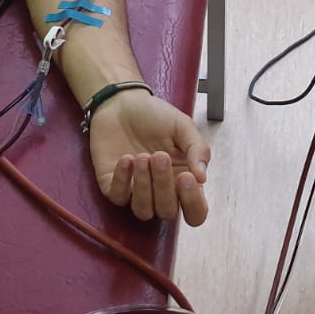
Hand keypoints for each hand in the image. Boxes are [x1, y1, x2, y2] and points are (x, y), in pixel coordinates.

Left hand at [88, 89, 210, 226]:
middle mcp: (161, 191)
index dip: (193, 203)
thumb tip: (202, 178)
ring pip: (143, 211)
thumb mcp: (182, 126)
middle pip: (167, 211)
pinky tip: (126, 159)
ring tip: (142, 156)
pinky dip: (122, 180)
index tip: (187, 178)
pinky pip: (118, 197)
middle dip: (164, 186)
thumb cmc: (154, 115)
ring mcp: (136, 191)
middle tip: (159, 156)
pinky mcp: (111, 186)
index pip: (195, 211)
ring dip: (144, 185)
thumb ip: (197, 149)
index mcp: (183, 180)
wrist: (122, 102)